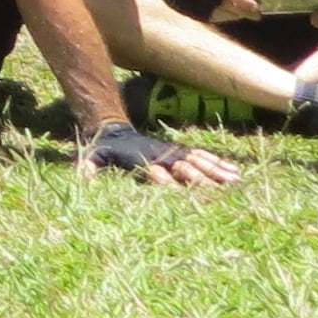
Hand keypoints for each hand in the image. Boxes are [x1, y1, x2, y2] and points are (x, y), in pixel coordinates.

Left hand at [84, 118, 239, 186]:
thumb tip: (81, 176)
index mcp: (146, 161)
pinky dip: (218, 163)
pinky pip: (202, 156)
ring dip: (217, 171)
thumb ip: (88, 168)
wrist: (113, 129)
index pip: (164, 172)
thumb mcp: (93, 157)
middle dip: (204, 177)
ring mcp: (174, 153)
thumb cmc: (105, 150)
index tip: (187, 183)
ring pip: (199, 161)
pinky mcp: (180, 151)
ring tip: (236, 181)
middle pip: (187, 168)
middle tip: (225, 188)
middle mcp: (164, 157)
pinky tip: (234, 172)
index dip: (172, 179)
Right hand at [154, 0, 259, 22]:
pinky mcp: (193, 15)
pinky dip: (225, 15)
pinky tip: (225, 7)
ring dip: (235, 13)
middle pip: (229, 7)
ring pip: (225, 16)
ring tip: (237, 4)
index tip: (255, 6)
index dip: (242, 0)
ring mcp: (194, 5)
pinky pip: (216, 19)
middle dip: (244, 9)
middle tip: (254, 8)